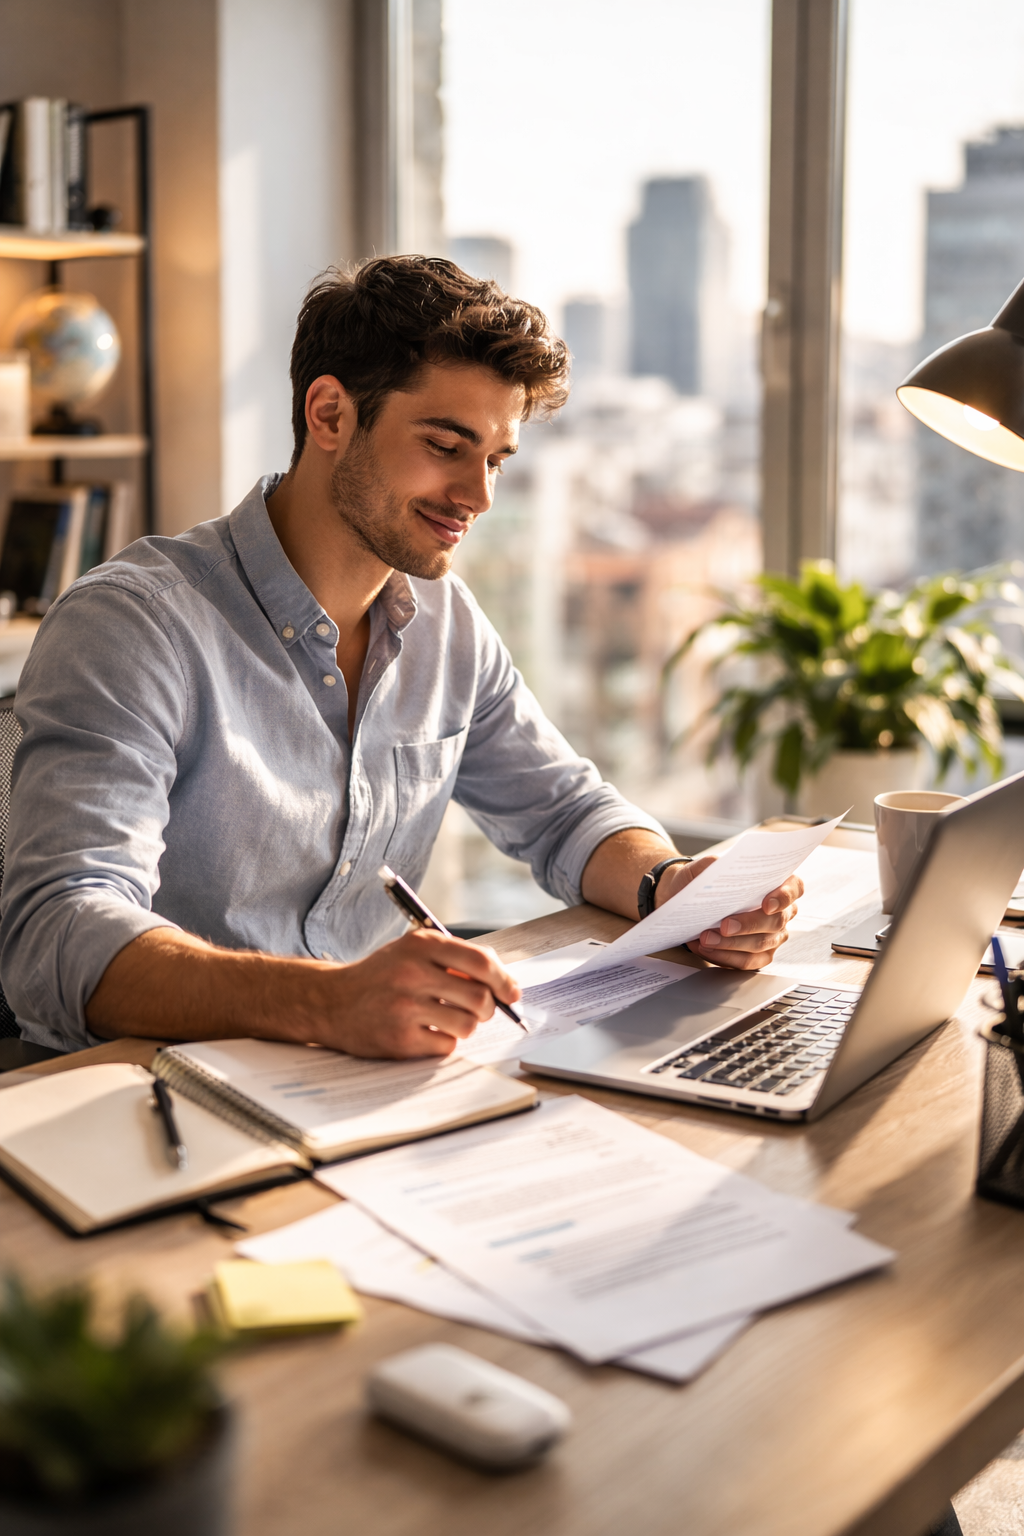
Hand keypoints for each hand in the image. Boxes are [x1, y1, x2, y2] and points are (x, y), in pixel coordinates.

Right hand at [315, 929, 521, 1057]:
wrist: (332, 1002)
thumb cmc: (382, 976)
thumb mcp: (413, 951)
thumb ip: (455, 958)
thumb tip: (504, 981)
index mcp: (421, 945)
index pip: (481, 962)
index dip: (504, 980)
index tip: (512, 993)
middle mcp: (412, 973)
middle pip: (479, 997)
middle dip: (487, 1008)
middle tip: (478, 1010)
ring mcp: (404, 1007)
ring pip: (467, 1024)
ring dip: (465, 1026)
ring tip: (447, 1019)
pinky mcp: (399, 1039)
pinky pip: (446, 1045)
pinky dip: (443, 1041)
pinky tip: (425, 1031)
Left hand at [654, 858, 803, 971]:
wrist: (688, 902)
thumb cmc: (702, 882)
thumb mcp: (703, 868)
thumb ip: (710, 864)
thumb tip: (714, 867)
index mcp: (777, 884)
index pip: (794, 888)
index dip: (784, 896)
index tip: (766, 904)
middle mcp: (781, 912)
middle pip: (776, 921)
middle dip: (749, 924)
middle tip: (725, 925)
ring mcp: (773, 936)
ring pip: (760, 944)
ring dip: (731, 943)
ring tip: (706, 938)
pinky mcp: (759, 956)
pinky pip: (747, 962)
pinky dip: (724, 957)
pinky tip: (706, 948)